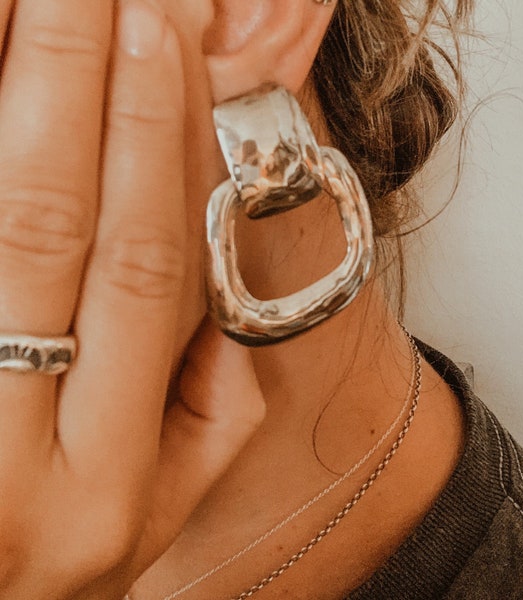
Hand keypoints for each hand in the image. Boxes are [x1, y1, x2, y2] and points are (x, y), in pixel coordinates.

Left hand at [0, 1, 264, 597]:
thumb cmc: (64, 566)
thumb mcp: (164, 515)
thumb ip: (218, 417)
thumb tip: (234, 305)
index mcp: (108, 485)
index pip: (149, 276)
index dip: (161, 149)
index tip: (170, 47)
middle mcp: (12, 457)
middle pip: (53, 227)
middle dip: (80, 84)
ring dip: (18, 98)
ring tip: (45, 4)